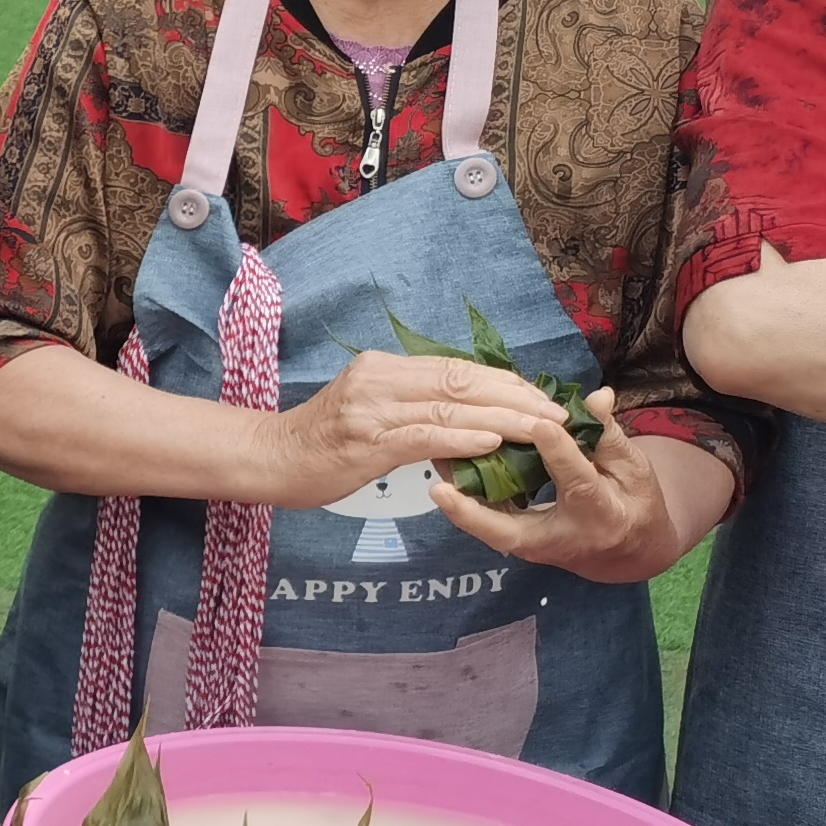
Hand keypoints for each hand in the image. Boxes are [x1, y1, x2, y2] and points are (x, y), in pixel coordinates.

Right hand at [252, 352, 563, 510]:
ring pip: (451, 407)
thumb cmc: (319, 441)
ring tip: (541, 429)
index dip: (505, 381)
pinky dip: (463, 437)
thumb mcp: (367, 408)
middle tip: (556, 413)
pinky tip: (493, 442)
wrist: (269, 458)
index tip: (540, 397)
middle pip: (462, 382)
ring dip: (504, 418)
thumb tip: (465, 413)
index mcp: (383, 366)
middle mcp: (379, 379)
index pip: (457, 368)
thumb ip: (410, 404)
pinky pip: (425, 435)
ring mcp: (371, 409)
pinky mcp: (367, 441)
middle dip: (516, 397)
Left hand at [424, 387, 711, 584]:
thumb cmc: (633, 502)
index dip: (559, 453)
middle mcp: (560, 538)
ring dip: (458, 500)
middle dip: (473, 513)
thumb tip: (598, 395)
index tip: (539, 425)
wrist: (627, 551)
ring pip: (488, 528)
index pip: (577, 482)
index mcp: (601, 515)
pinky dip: (464, 496)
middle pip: (510, 531)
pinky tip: (446, 462)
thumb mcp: (633, 469)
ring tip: (435, 458)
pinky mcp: (516, 540)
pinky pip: (486, 520)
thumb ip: (608, 435)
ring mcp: (533, 545)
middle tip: (441, 488)